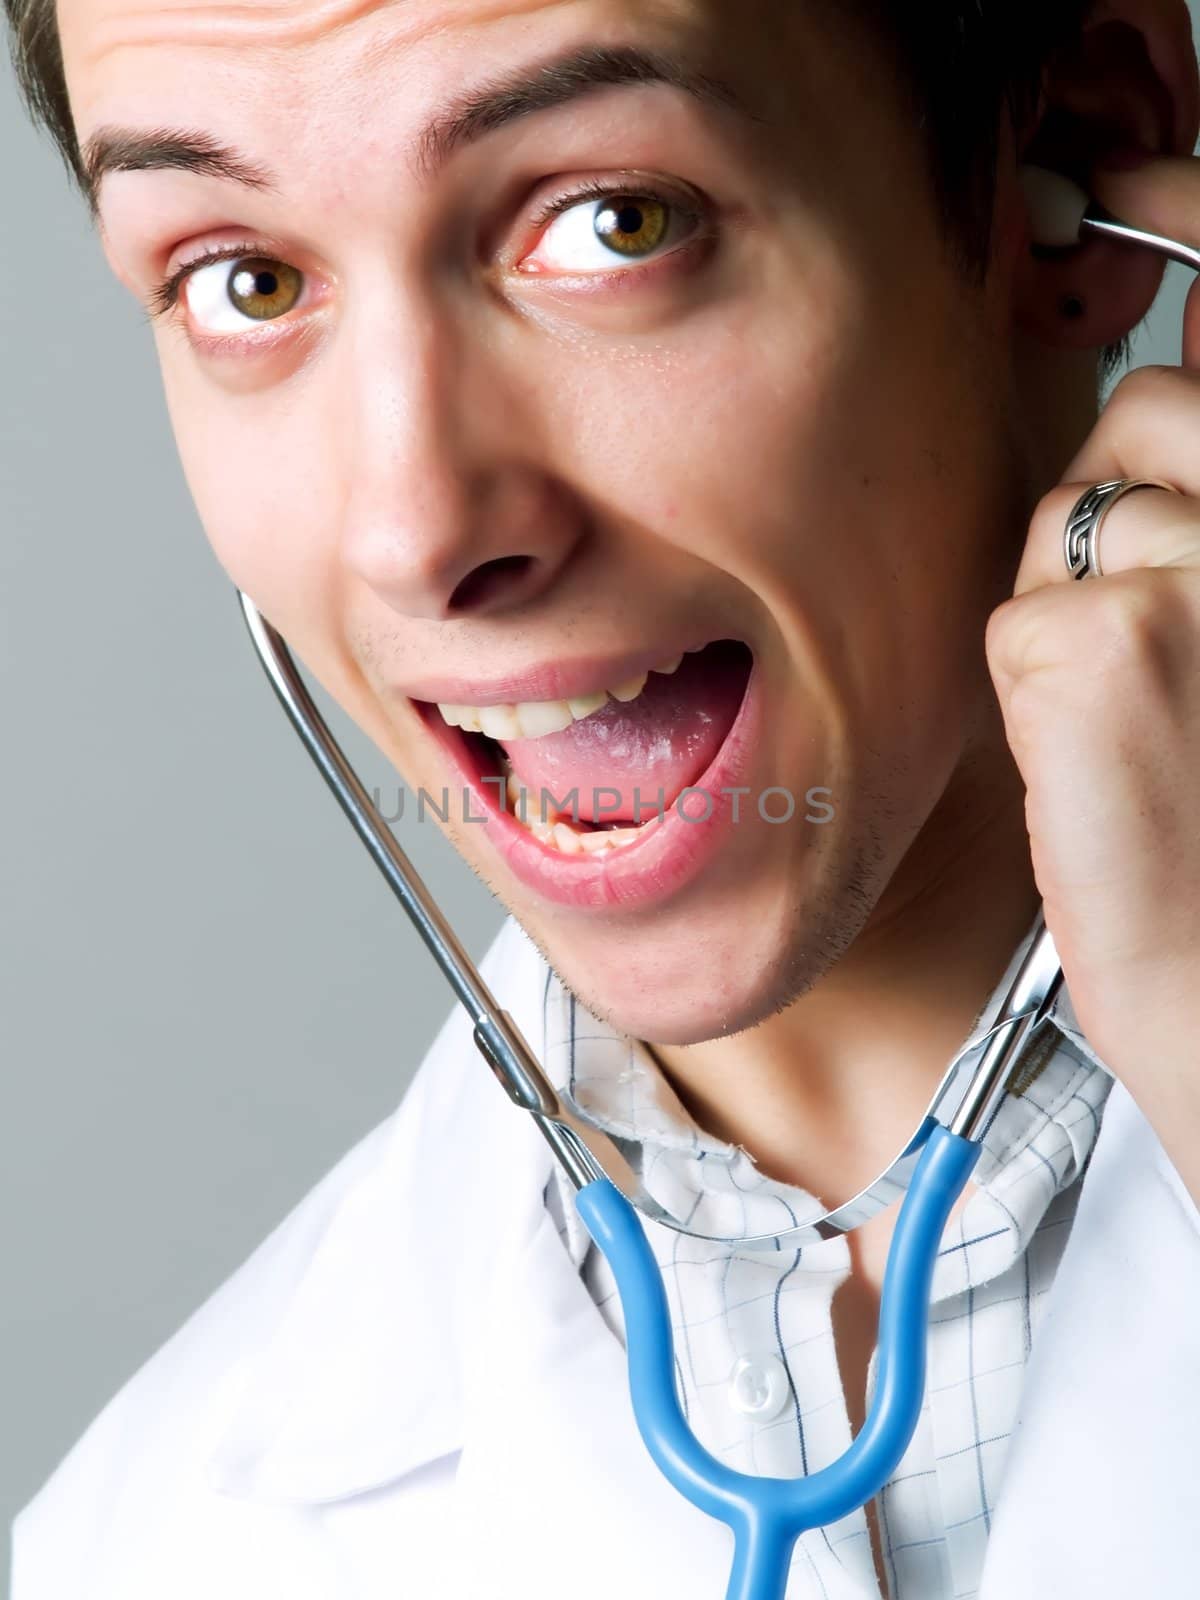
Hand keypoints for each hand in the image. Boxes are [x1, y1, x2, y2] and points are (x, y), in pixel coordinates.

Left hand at [985, 155, 1199, 1200]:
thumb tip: (1146, 400)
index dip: (1187, 217)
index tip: (1123, 174)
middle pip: (1140, 417)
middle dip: (1116, 510)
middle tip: (1152, 644)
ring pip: (1067, 514)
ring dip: (1076, 606)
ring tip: (1139, 720)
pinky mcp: (1110, 644)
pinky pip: (1015, 609)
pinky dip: (1034, 684)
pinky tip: (1096, 759)